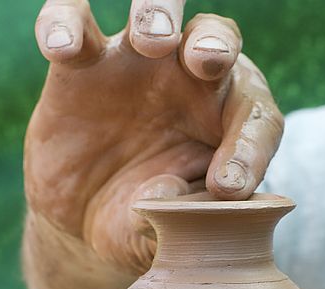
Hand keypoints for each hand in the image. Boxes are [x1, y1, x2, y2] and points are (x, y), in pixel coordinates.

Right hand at [25, 0, 282, 274]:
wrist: (91, 217)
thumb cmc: (149, 221)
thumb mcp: (172, 231)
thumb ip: (181, 215)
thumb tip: (166, 193)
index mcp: (229, 126)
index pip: (257, 121)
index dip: (251, 149)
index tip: (229, 190)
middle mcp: (191, 86)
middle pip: (218, 39)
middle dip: (216, 44)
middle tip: (207, 62)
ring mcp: (136, 67)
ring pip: (156, 14)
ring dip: (158, 15)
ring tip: (152, 42)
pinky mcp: (81, 65)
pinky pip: (74, 21)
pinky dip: (66, 24)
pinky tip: (66, 50)